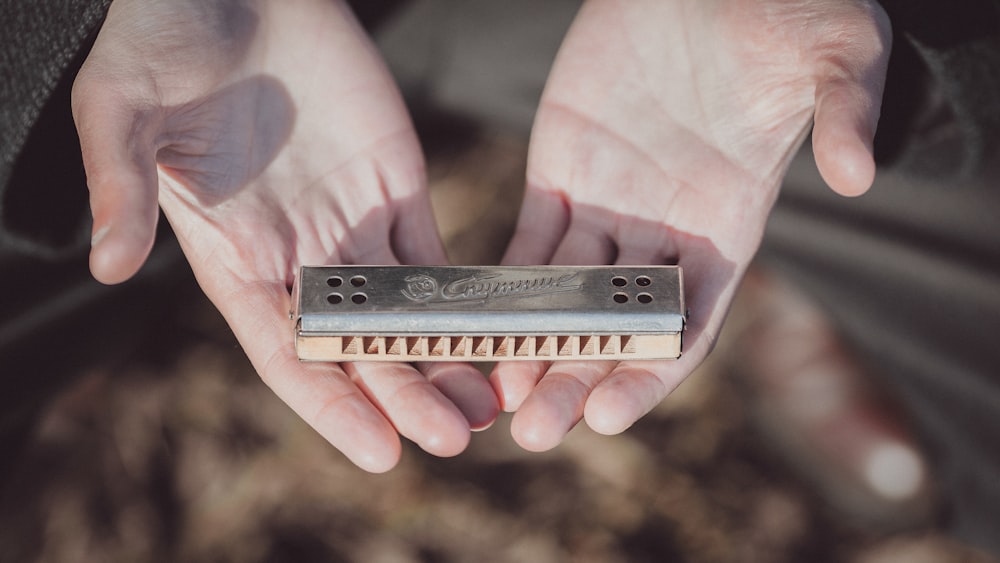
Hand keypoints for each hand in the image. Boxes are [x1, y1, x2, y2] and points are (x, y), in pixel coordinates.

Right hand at [72, 0, 497, 470]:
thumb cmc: (162, 42)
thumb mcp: (123, 107)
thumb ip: (122, 185)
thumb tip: (105, 266)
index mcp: (234, 257)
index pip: (284, 352)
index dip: (330, 406)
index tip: (379, 452)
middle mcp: (298, 257)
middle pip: (358, 347)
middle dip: (405, 395)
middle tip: (455, 437)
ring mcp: (351, 225)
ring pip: (406, 314)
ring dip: (445, 360)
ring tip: (488, 405)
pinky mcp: (397, 185)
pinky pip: (436, 253)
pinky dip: (466, 296)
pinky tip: (497, 330)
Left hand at [493, 0, 890, 449]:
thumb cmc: (787, 13)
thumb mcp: (837, 51)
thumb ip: (845, 112)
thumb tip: (861, 175)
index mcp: (730, 225)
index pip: (691, 322)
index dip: (651, 373)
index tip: (609, 416)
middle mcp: (666, 232)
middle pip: (618, 326)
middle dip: (578, 379)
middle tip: (534, 431)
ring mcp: (610, 207)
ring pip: (564, 296)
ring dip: (531, 344)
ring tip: (496, 388)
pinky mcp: (561, 173)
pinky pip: (528, 242)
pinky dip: (505, 285)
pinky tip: (475, 319)